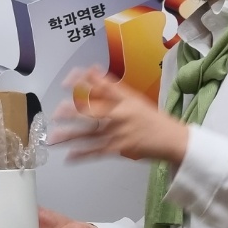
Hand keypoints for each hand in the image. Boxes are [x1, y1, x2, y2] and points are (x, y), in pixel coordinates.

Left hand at [49, 67, 189, 163]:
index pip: (101, 86)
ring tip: (54, 137)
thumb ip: (112, 86)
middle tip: (57, 112)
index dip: (83, 82)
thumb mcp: (133, 98)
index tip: (66, 81)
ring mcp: (119, 133)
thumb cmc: (151, 118)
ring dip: (71, 136)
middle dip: (74, 112)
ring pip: (91, 134)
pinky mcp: (120, 149)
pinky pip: (98, 152)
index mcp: (125, 99)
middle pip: (94, 111)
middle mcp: (121, 114)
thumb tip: (92, 70)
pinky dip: (83, 155)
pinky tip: (69, 157)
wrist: (172, 139)